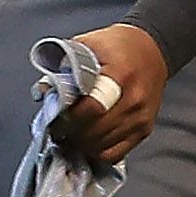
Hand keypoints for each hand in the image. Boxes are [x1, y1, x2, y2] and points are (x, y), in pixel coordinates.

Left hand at [57, 24, 166, 164]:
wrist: (152, 50)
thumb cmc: (117, 46)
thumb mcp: (89, 43)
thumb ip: (64, 64)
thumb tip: (43, 89)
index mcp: (121, 74)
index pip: (93, 108)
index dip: (70, 117)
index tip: (56, 117)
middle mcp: (135, 99)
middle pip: (96, 130)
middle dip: (72, 133)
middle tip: (58, 129)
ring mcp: (141, 117)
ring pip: (104, 145)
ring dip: (82, 143)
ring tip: (71, 134)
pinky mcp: (144, 129)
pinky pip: (116, 153)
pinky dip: (98, 151)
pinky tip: (88, 141)